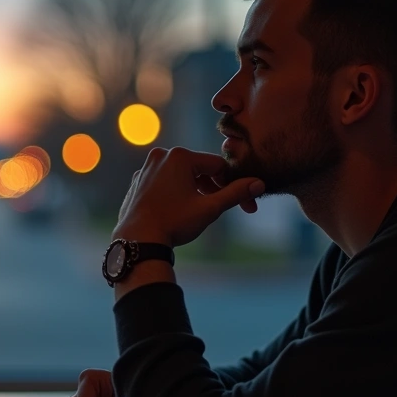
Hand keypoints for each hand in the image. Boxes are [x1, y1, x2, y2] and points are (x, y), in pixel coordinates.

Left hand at [114, 147, 264, 245]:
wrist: (137, 240)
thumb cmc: (174, 222)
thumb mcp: (209, 208)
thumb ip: (235, 193)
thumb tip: (259, 183)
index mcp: (179, 156)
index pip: (218, 166)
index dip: (234, 185)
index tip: (245, 206)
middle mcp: (161, 156)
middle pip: (199, 169)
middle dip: (214, 188)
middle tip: (222, 209)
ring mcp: (146, 168)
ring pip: (181, 176)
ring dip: (195, 191)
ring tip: (199, 212)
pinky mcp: (137, 182)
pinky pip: (164, 182)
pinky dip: (175, 193)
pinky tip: (178, 211)